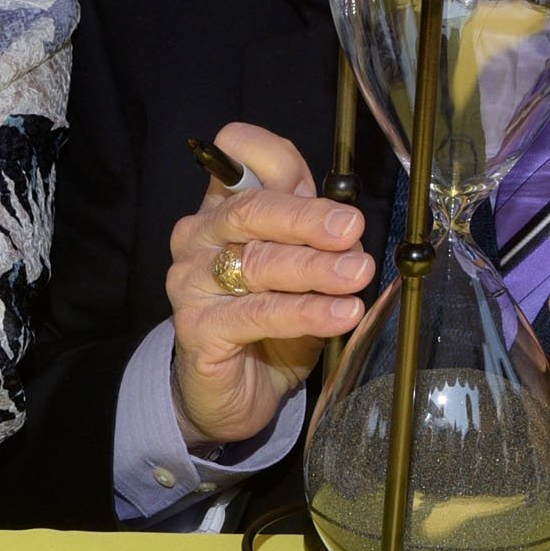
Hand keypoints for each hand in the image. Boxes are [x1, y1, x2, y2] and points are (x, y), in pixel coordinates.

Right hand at [164, 122, 373, 445]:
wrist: (236, 393)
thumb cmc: (271, 323)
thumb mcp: (300, 272)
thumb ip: (317, 241)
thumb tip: (353, 231)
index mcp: (224, 207)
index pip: (239, 158)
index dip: (275, 157)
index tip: (318, 175)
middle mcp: (200, 236)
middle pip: (251, 209)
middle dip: (306, 218)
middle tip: (351, 229)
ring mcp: (191, 281)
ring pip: (257, 262)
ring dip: (314, 267)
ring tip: (358, 275)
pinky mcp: (197, 328)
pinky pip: (256, 314)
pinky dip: (304, 313)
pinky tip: (341, 314)